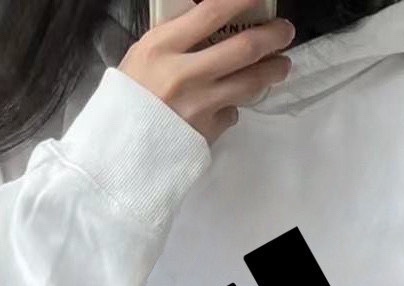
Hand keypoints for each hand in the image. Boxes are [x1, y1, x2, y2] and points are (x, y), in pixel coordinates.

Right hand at [121, 0, 295, 143]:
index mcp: (163, 47)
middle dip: (273, 36)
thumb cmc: (127, 98)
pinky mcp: (207, 132)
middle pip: (244, 48)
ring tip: (282, 65)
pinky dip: (235, 105)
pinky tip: (234, 102)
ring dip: (272, 71)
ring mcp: (199, 105)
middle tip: (285, 32)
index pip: (213, 11)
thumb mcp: (143, 55)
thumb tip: (211, 20)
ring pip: (250, 82)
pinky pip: (232, 112)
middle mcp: (185, 74)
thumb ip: (177, 37)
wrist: (118, 152)